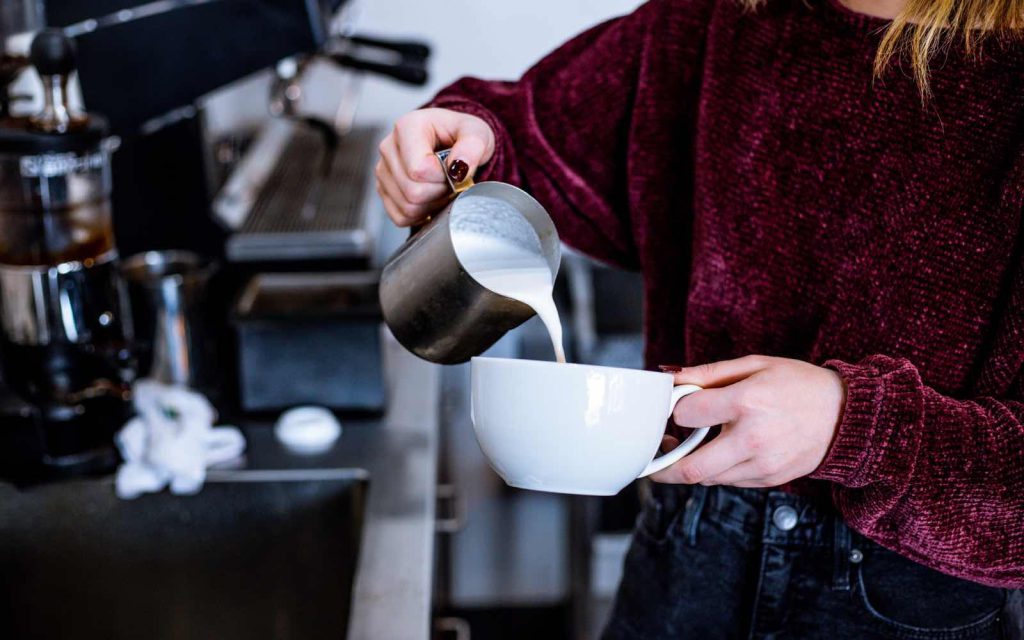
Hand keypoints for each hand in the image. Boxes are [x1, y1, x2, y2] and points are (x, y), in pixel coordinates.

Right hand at [375, 107, 495, 226]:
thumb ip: (472, 146)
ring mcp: (383, 170)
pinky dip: (420, 214)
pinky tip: (430, 197)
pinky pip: (401, 217)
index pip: (419, 169)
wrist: (451, 142)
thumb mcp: (476, 132)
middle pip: (412, 192)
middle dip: (439, 193)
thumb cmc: (460, 135)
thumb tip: (459, 167)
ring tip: (441, 187)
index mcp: (407, 127)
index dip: (443, 178)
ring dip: (432, 204)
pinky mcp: (383, 190)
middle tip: (450, 181)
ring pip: (407, 207)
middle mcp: (388, 148)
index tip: (453, 169)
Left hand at [651, 355, 845, 487]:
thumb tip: (673, 379)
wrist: (847, 416)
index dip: (676, 410)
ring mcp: (762, 464)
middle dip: (662, 467)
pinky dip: (716, 471)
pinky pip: (729, 482)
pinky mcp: (770, 480)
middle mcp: (752, 438)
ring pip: (707, 478)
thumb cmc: (800, 384)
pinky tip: (719, 453)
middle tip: (653, 459)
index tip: (676, 407)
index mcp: (747, 402)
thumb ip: (710, 373)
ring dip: (690, 467)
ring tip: (687, 448)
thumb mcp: (756, 364)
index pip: (688, 415)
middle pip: (690, 467)